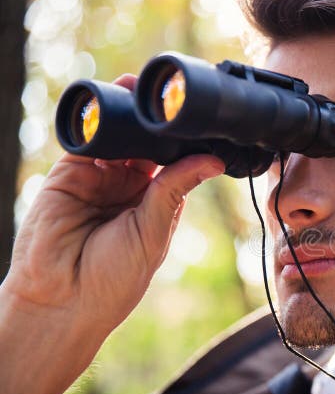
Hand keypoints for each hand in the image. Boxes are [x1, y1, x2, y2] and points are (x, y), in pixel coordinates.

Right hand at [2, 74, 224, 336]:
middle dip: (158, 120)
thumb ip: (174, 189)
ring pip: (118, 135)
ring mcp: (97, 177)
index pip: (174, 160)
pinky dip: (98, 121)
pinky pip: (85, 140)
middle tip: (175, 96)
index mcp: (156, 201)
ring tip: (147, 93)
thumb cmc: (114, 279)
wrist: (63, 300)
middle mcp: (127, 186)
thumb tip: (213, 160)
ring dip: (129, 113)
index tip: (204, 118)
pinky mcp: (68, 173)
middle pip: (147, 141)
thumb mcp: (154, 230)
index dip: (186, 140)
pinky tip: (113, 106)